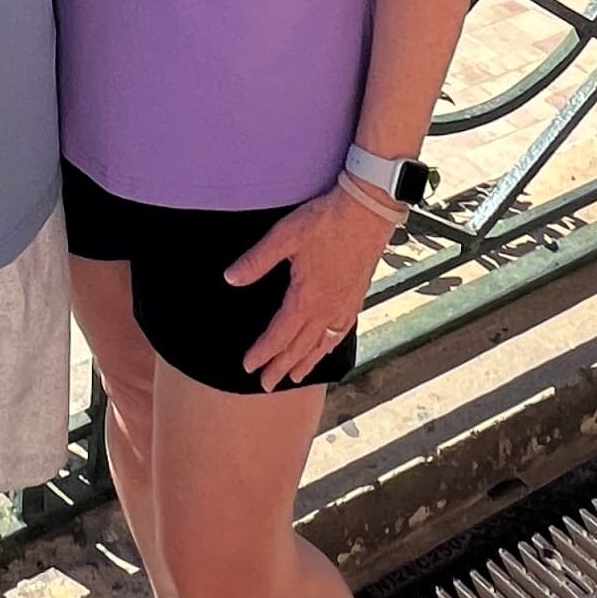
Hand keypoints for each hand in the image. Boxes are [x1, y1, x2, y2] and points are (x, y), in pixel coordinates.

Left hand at [223, 185, 394, 390]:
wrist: (366, 212)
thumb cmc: (324, 221)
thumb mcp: (284, 236)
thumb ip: (256, 261)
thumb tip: (230, 279)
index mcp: (305, 298)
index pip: (279, 335)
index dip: (262, 353)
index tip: (248, 367)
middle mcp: (326, 309)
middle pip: (299, 347)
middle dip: (280, 366)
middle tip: (265, 384)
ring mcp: (343, 306)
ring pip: (321, 344)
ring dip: (305, 362)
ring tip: (294, 377)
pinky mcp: (356, 297)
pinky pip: (340, 332)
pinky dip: (329, 346)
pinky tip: (325, 348)